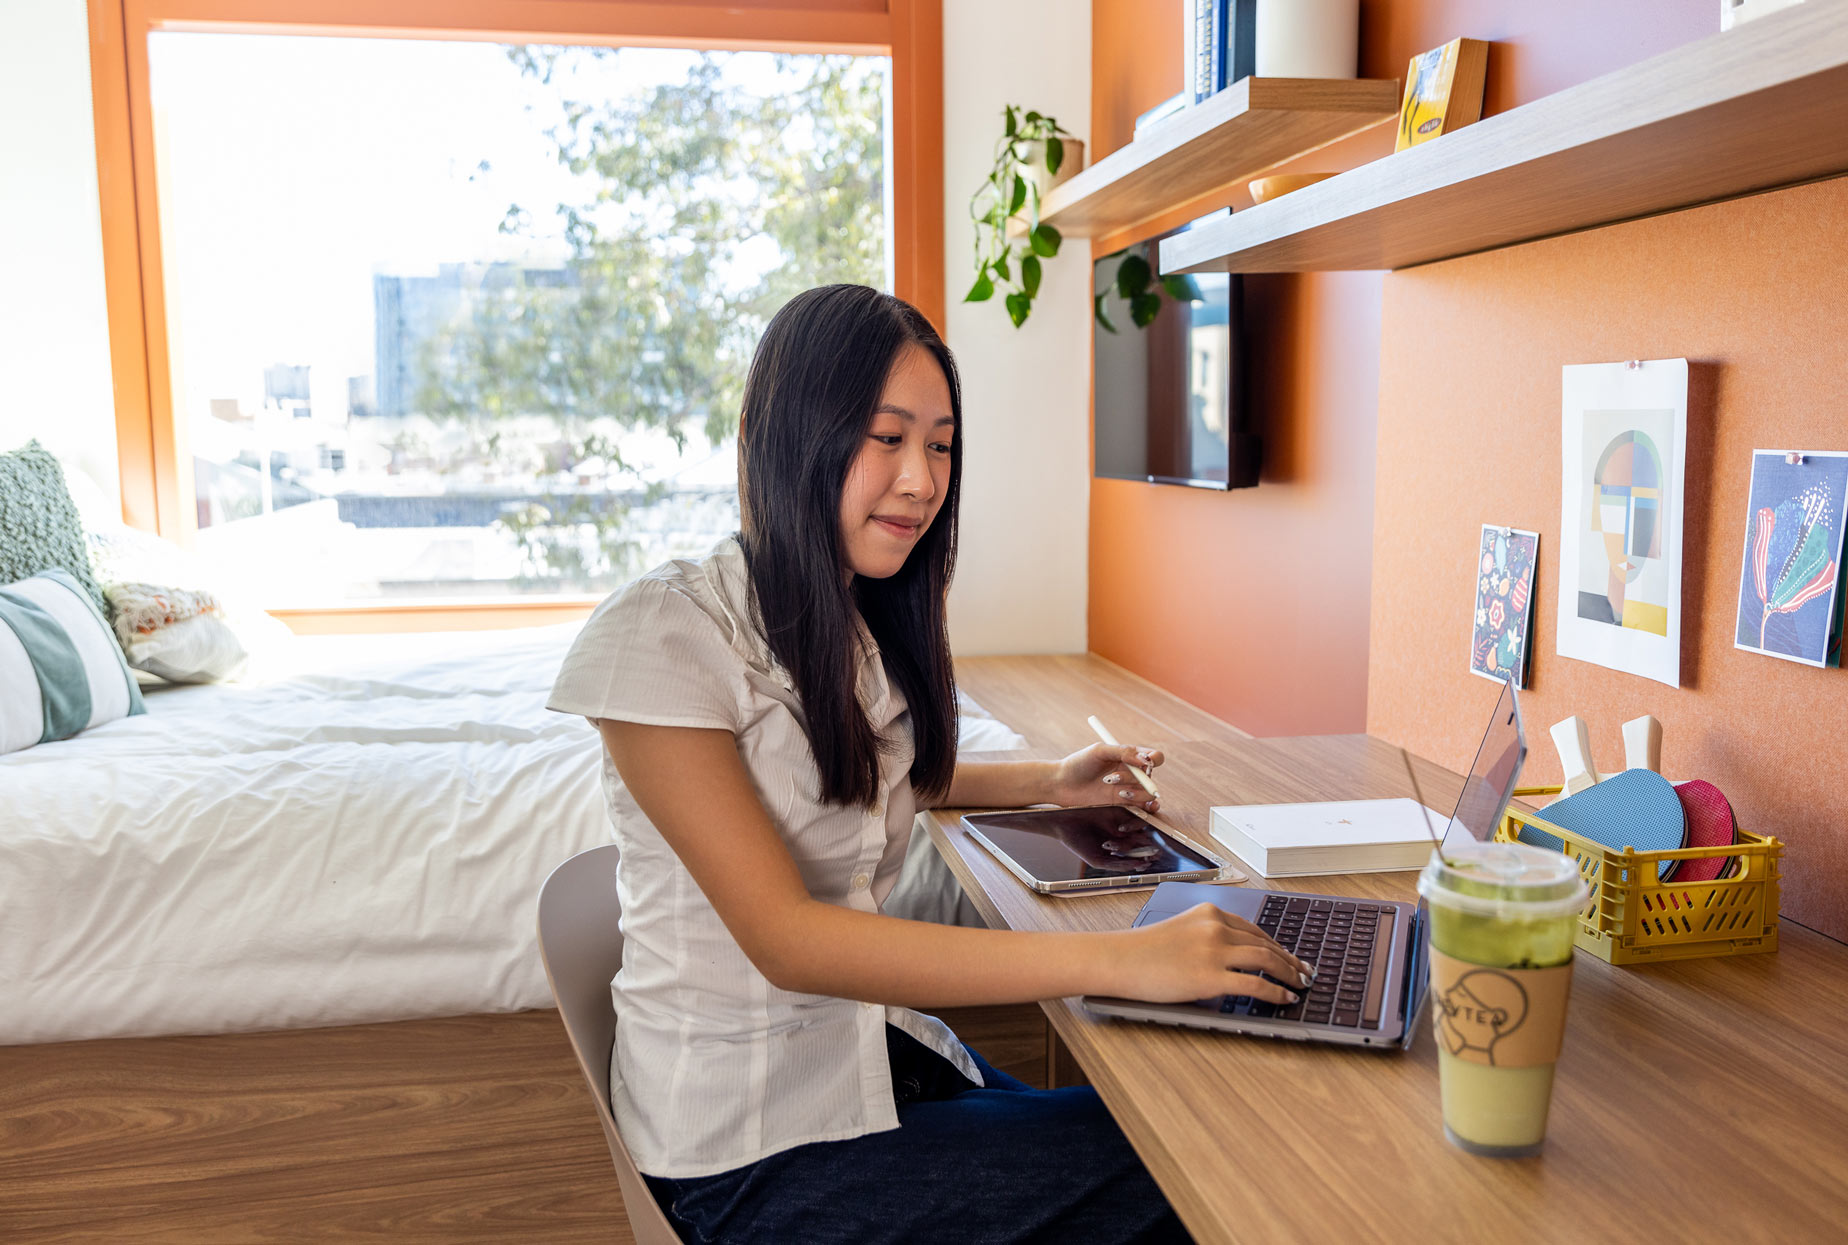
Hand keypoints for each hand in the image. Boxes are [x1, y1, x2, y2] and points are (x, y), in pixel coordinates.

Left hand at [1048, 743, 1163, 812]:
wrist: (1061, 785)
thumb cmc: (1078, 764)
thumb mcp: (1099, 751)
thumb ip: (1123, 751)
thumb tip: (1145, 759)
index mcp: (1128, 756)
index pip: (1153, 757)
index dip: (1154, 759)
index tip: (1146, 763)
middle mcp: (1131, 772)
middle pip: (1150, 777)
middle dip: (1138, 778)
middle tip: (1113, 778)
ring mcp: (1127, 788)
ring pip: (1148, 793)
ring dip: (1136, 792)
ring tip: (1117, 791)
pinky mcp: (1122, 804)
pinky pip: (1143, 807)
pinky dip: (1146, 807)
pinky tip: (1141, 806)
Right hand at [1103, 903, 1316, 1004]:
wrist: (1118, 959)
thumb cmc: (1141, 951)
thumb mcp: (1179, 932)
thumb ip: (1206, 939)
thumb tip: (1231, 960)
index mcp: (1209, 913)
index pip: (1253, 929)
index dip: (1276, 944)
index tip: (1289, 955)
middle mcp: (1216, 927)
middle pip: (1265, 943)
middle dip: (1290, 960)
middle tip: (1305, 972)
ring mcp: (1215, 951)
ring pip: (1266, 960)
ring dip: (1289, 974)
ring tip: (1300, 985)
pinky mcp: (1211, 976)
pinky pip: (1255, 984)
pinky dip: (1275, 992)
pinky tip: (1285, 998)